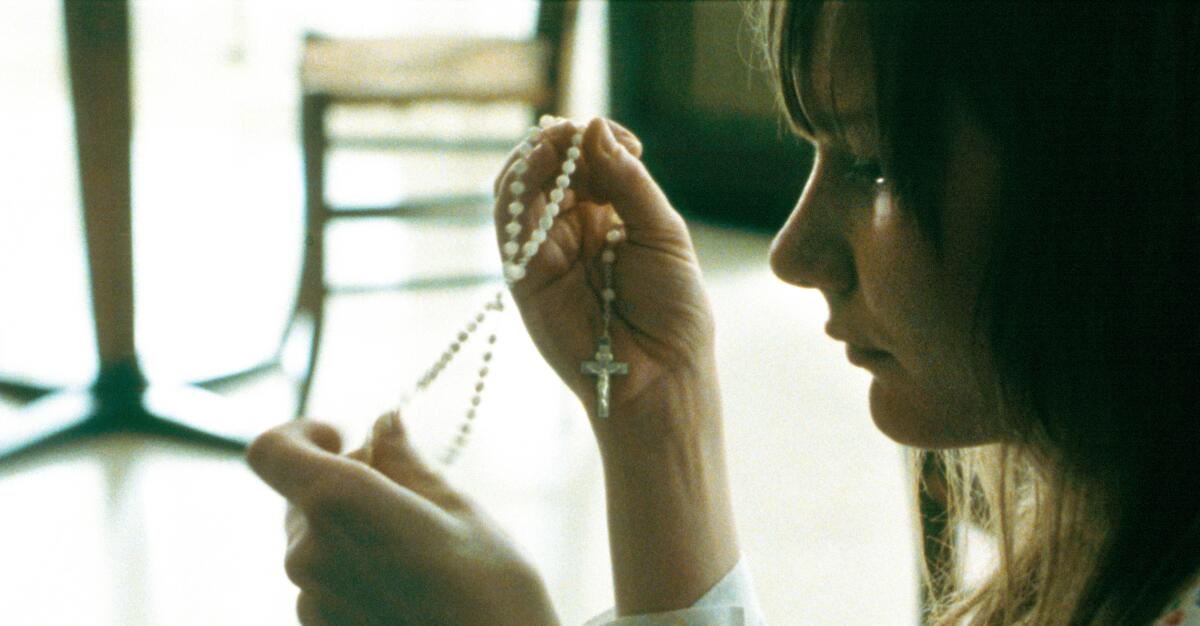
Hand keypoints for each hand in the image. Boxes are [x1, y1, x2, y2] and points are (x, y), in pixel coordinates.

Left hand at [247, 414, 559, 625]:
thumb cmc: (490, 591)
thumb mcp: (457, 507)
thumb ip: (405, 460)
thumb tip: (383, 425)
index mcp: (337, 504)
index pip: (272, 450)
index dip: (299, 433)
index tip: (343, 436)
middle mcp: (307, 553)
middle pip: (301, 493)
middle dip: (345, 480)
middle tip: (410, 491)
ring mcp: (310, 599)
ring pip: (317, 538)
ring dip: (354, 526)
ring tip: (420, 546)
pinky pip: (324, 580)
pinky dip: (356, 566)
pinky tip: (408, 582)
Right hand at [492, 117, 719, 446]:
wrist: (659, 373)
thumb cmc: (672, 309)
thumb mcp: (661, 232)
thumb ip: (627, 181)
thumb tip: (592, 125)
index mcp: (608, 215)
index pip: (586, 159)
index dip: (597, 139)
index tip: (627, 141)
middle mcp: (571, 228)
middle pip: (548, 164)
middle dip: (563, 141)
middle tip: (585, 136)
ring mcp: (544, 250)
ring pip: (518, 185)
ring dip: (534, 156)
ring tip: (559, 145)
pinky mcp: (522, 274)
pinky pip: (507, 222)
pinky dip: (517, 186)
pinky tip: (541, 168)